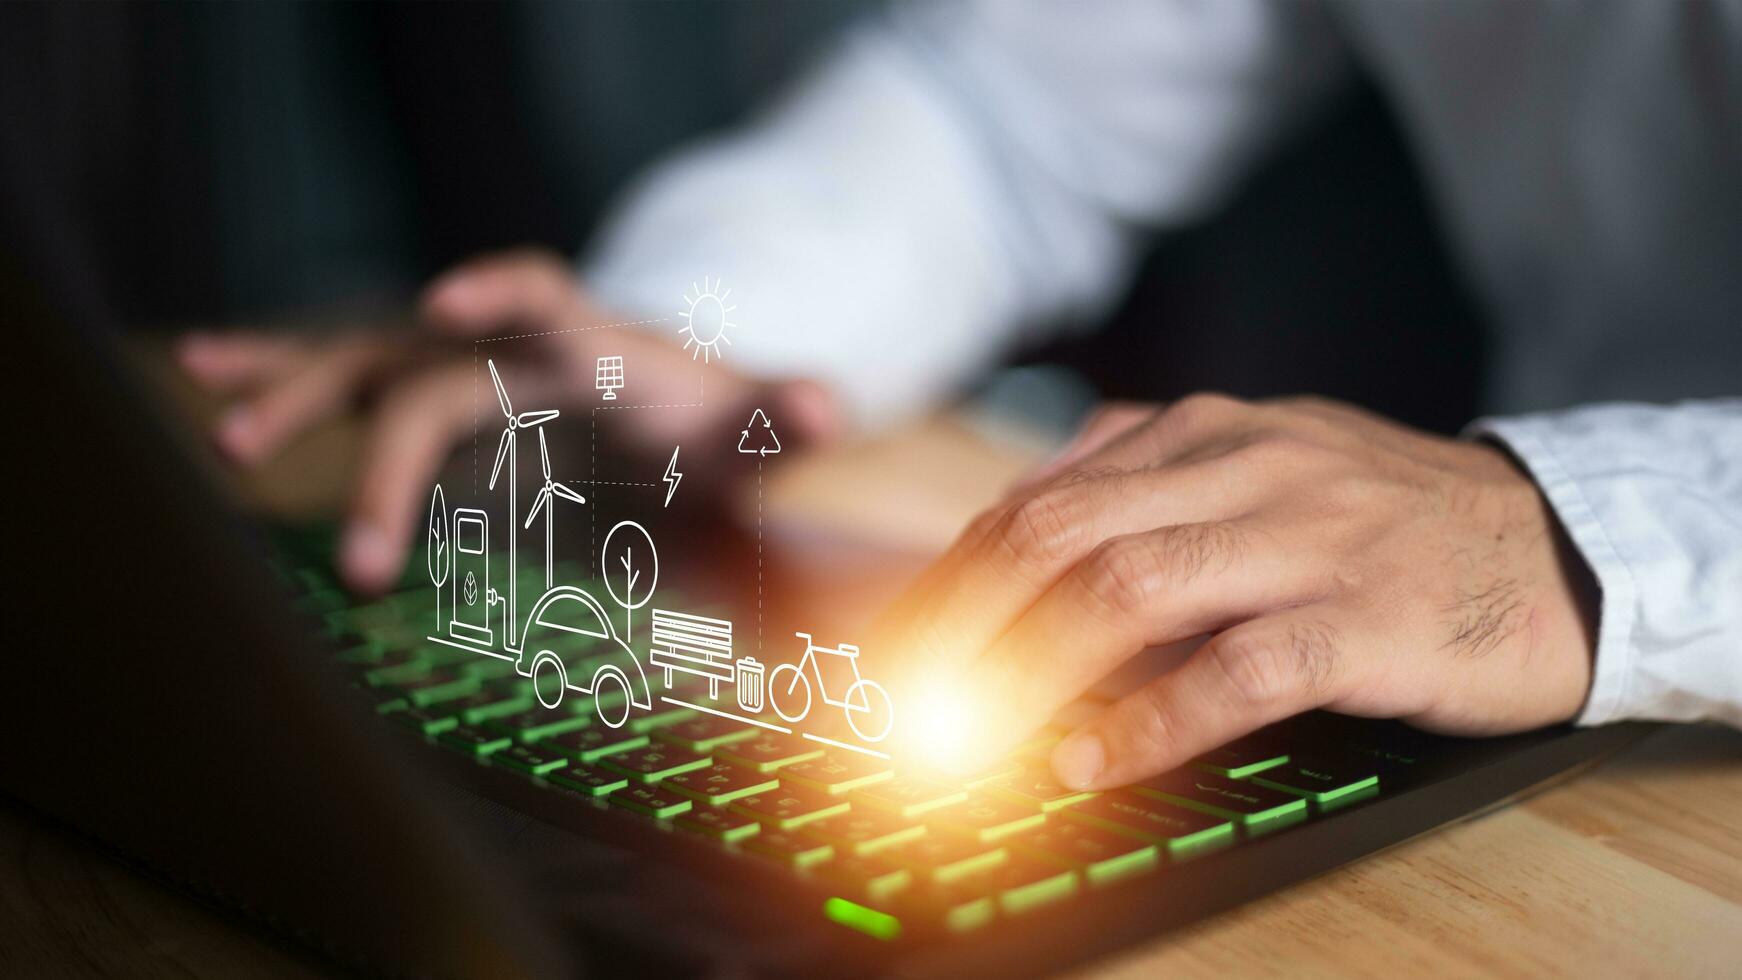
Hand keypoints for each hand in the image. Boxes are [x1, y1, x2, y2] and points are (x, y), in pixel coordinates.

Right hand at [178, 249, 838, 592]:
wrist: (675, 407)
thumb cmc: (710, 422)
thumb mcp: (752, 427)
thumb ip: (785, 418)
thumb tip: (825, 406)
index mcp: (586, 341)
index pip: (541, 294)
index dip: (495, 289)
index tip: (446, 302)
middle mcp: (504, 339)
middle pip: (429, 375)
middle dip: (388, 461)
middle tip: (365, 559)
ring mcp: (456, 359)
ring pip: (359, 361)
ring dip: (293, 394)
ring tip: (230, 436)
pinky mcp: (424, 390)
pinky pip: (341, 373)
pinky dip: (276, 370)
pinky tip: (205, 378)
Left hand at [884, 394, 1595, 788]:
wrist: (1559, 542)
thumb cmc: (1388, 518)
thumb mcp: (1261, 466)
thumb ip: (1147, 481)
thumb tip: (1017, 524)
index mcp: (1206, 431)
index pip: (1040, 498)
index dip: (952, 577)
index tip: (893, 643)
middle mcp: (1243, 466)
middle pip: (1058, 534)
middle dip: (959, 620)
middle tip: (897, 695)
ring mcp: (1308, 537)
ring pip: (1129, 588)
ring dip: (1029, 666)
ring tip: (967, 732)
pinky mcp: (1368, 617)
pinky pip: (1238, 666)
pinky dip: (1150, 718)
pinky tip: (1090, 758)